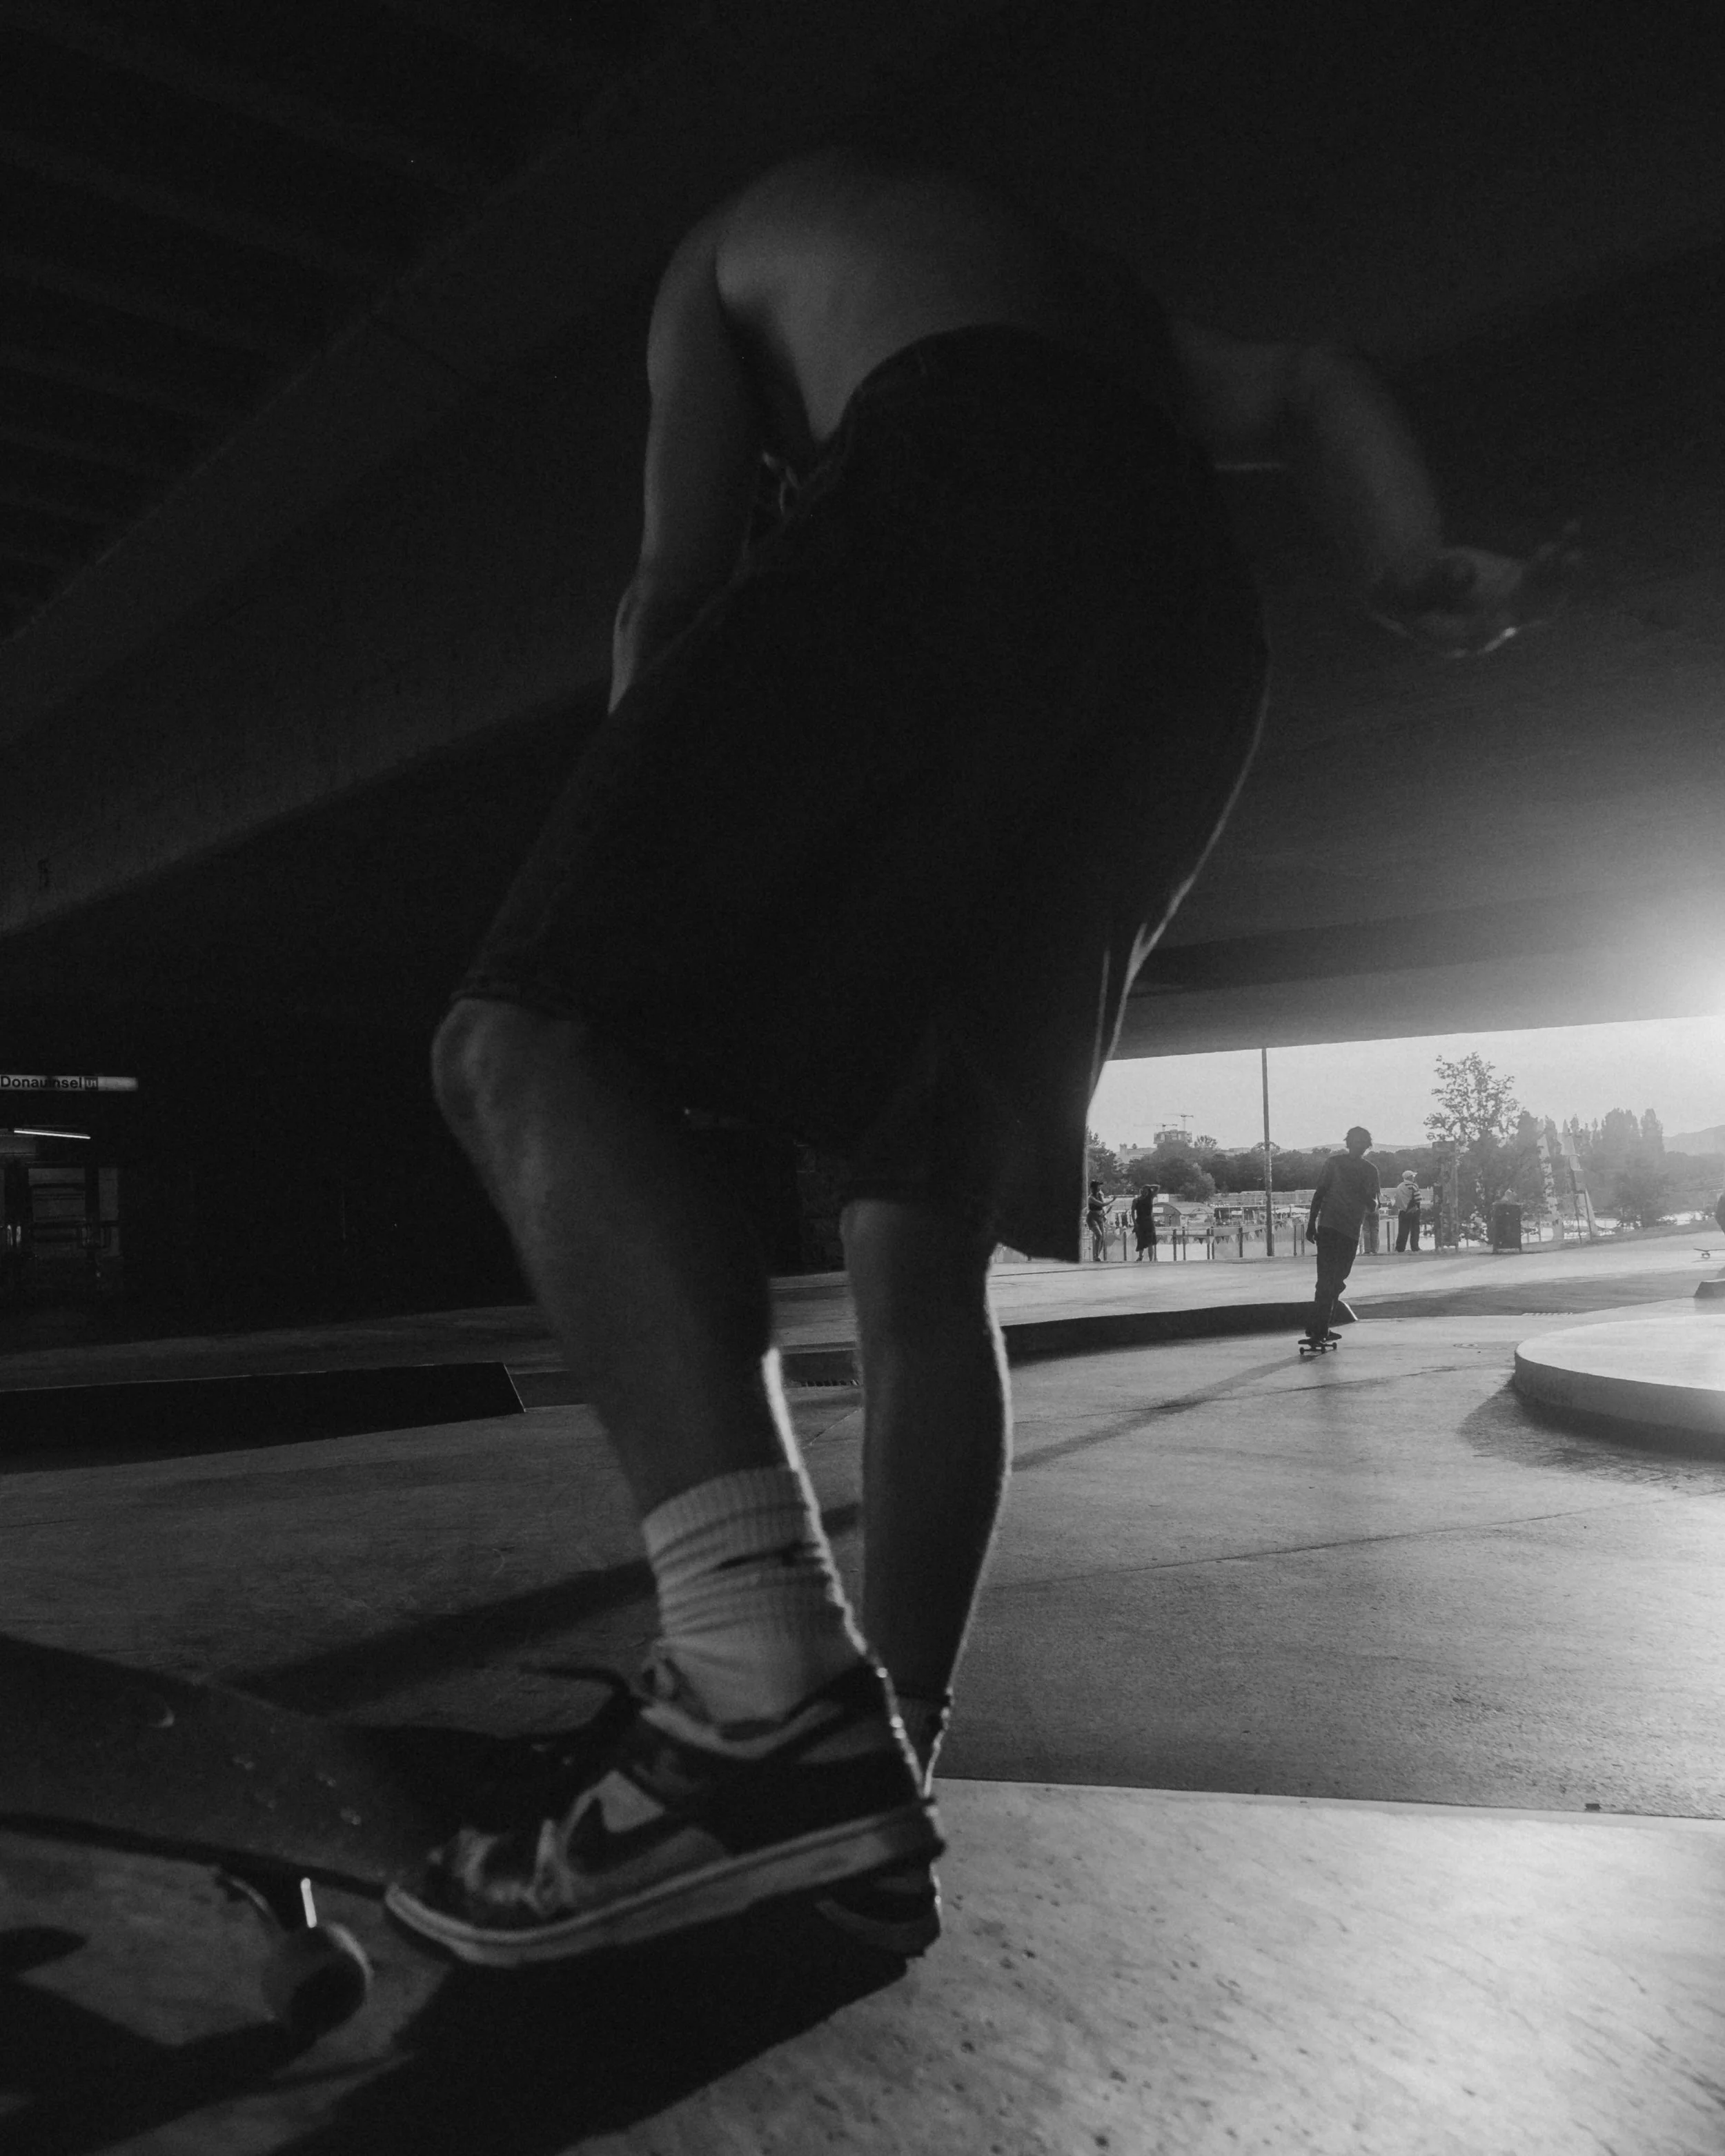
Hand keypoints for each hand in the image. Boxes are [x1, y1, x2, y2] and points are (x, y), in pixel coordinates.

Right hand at [1367, 538, 1578, 657]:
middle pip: (1519, 616)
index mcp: (1456, 637)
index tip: (1504, 618)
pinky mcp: (1519, 583)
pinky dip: (1559, 552)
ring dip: (1557, 575)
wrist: (1414, 578)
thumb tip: (1464, 572)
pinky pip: (1546, 571)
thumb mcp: (1402, 582)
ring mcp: (1508, 605)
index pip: (1476, 636)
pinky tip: (1572, 527)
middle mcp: (1489, 627)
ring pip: (1541, 596)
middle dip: (1538, 594)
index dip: (1492, 627)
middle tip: (1552, 566)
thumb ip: (1430, 579)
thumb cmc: (1400, 584)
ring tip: (1569, 550)